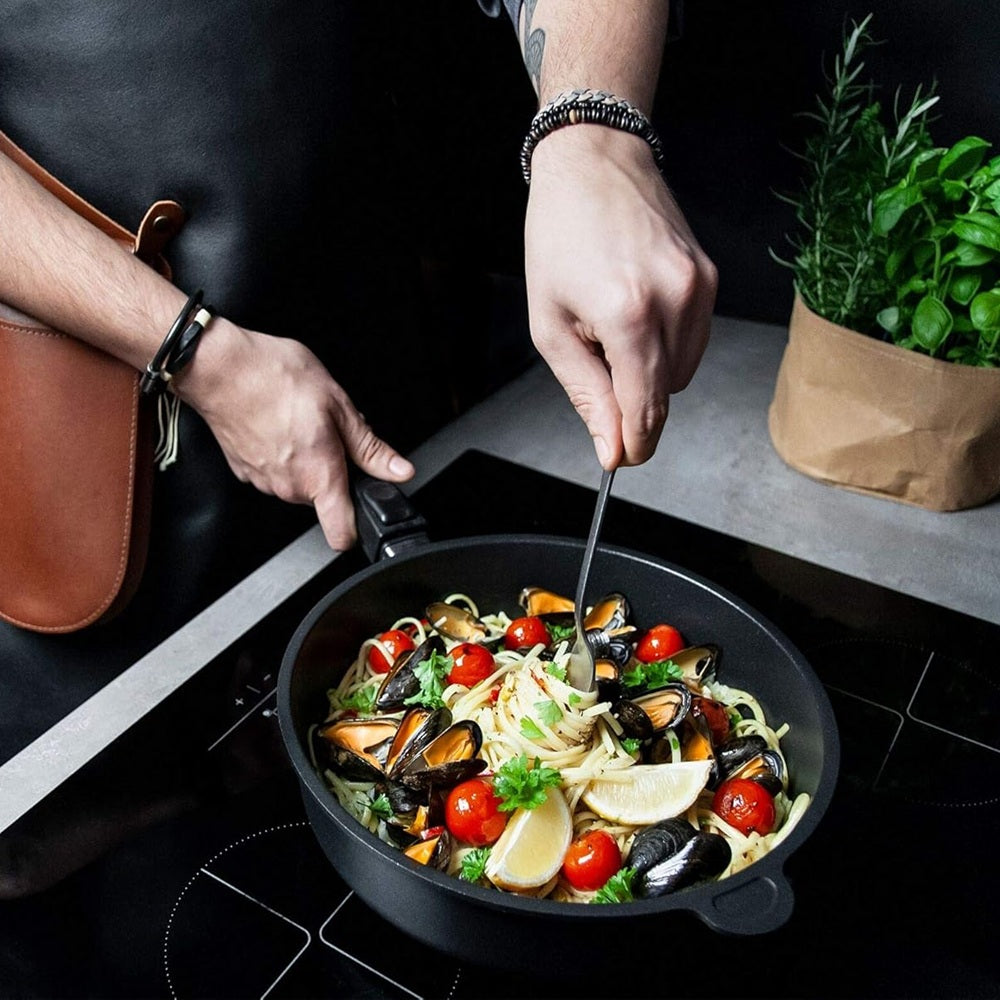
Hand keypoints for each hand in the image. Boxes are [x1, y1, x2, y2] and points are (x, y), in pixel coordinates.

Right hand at [175, 321, 413, 549]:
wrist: (220, 367)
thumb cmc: (274, 378)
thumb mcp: (338, 405)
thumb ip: (370, 447)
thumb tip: (399, 470)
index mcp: (319, 475)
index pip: (341, 534)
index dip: (357, 530)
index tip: (363, 513)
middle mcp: (290, 487)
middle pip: (323, 497)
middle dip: (332, 469)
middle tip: (327, 432)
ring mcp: (264, 482)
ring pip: (299, 482)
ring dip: (306, 459)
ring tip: (298, 421)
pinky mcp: (244, 471)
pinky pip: (275, 472)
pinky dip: (281, 453)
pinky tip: (277, 424)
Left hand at [524, 125, 716, 467]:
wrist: (594, 162)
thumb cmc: (560, 237)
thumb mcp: (552, 326)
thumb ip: (587, 394)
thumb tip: (613, 448)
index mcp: (629, 315)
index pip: (646, 410)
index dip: (633, 444)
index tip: (620, 457)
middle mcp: (676, 301)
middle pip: (666, 395)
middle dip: (632, 397)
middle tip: (594, 355)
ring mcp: (700, 287)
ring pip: (683, 371)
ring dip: (649, 369)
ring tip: (613, 323)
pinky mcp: (710, 277)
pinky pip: (694, 340)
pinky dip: (666, 342)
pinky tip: (636, 306)